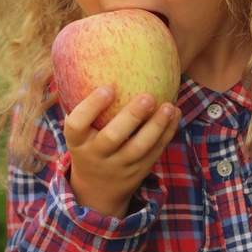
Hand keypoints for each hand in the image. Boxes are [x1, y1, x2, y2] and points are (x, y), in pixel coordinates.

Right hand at [63, 86, 180, 217]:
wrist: (97, 192)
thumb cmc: (89, 145)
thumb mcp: (81, 133)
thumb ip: (87, 108)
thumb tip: (95, 59)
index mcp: (77, 142)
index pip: (76, 124)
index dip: (91, 106)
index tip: (108, 87)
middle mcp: (96, 155)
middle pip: (112, 137)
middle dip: (131, 117)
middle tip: (148, 96)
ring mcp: (119, 166)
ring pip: (139, 148)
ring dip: (156, 126)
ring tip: (169, 106)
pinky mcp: (139, 171)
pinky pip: (155, 152)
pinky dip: (167, 133)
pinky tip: (175, 114)